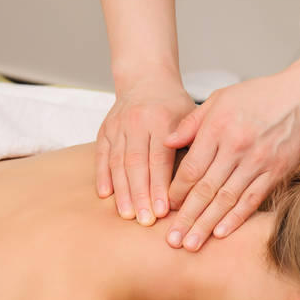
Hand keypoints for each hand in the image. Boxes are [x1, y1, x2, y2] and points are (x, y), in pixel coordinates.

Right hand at [96, 78, 195, 224]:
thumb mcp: (191, 115)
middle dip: (140, 195)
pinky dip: (102, 176)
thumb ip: (193, 142)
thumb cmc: (173, 104)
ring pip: (117, 163)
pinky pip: (101, 156)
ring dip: (122, 192)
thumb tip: (197, 177)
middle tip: (145, 221)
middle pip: (136, 165)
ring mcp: (118, 126)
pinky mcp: (104, 130)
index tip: (163, 210)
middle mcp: (136, 122)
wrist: (146, 78)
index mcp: (161, 119)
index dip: (160, 186)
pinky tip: (106, 195)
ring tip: (127, 215)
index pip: (159, 159)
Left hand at [163, 72, 299, 250]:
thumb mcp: (220, 98)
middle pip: (205, 189)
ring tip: (192, 245)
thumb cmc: (258, 96)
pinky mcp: (275, 172)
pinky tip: (221, 233)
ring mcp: (257, 162)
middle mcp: (235, 148)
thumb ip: (192, 122)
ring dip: (207, 225)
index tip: (166, 209)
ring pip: (226, 200)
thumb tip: (167, 143)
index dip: (176, 192)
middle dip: (186, 218)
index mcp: (217, 129)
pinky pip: (252, 200)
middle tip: (172, 240)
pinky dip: (236, 218)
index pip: (191, 168)